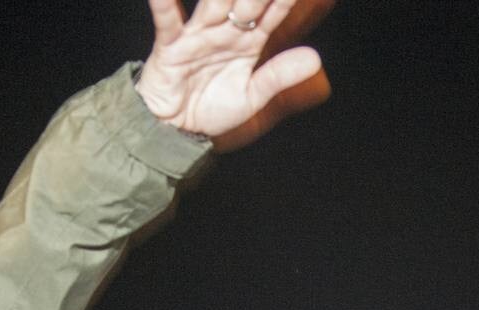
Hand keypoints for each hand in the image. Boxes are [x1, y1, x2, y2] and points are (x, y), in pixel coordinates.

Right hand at [136, 0, 328, 141]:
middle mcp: (224, 32)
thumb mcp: (251, 96)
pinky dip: (163, 4)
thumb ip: (278, 76)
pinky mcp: (170, 46)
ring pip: (213, 4)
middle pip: (245, 1)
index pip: (272, 13)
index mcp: (247, 41)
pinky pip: (168, 21)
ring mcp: (197, 35)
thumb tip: (315, 59)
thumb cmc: (211, 108)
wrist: (174, 128)